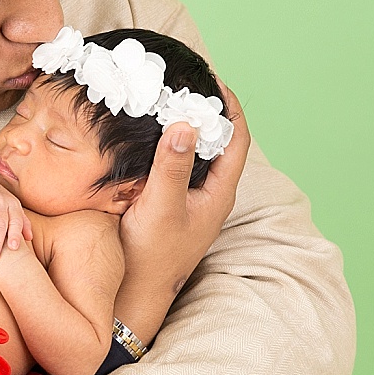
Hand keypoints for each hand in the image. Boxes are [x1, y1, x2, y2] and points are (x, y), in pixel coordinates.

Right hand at [116, 85, 250, 340]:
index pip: (237, 138)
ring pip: (198, 154)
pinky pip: (178, 166)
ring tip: (169, 99)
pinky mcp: (173, 206)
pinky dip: (170, 145)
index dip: (230, 106)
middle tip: (187, 82)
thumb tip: (186, 124)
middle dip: (208, 110)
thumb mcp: (160, 207)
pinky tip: (149, 136)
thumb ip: (172, 167)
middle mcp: (211, 195)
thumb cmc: (151, 256)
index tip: (212, 79)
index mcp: (219, 193)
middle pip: (220, 142)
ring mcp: (193, 202)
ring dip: (189, 127)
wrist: (136, 295)